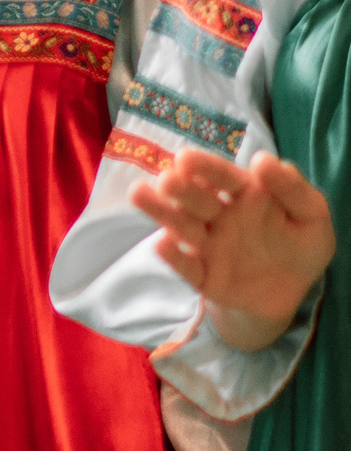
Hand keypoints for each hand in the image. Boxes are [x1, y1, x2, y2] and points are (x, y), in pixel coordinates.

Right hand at [133, 150, 332, 351]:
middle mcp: (219, 217)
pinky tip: (163, 244)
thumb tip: (263, 160)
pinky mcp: (203, 276)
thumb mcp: (312, 215)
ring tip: (139, 194)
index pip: (223, 178)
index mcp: (244, 195)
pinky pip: (187, 267)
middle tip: (168, 179)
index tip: (186, 158)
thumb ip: (292, 189)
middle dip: (181, 188)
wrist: (292, 292)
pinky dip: (174, 257)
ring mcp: (208, 246)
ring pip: (181, 226)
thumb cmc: (300, 245)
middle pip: (196, 199)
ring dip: (161, 211)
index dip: (206, 168)